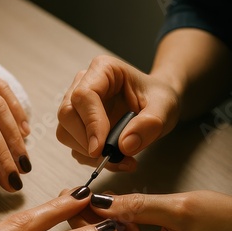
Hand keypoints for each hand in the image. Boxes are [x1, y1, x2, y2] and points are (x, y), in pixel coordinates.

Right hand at [57, 55, 180, 170]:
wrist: (156, 105)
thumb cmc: (159, 98)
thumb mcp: (165, 107)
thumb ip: (150, 123)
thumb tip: (125, 145)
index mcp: (103, 70)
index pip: (84, 96)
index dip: (90, 123)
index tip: (101, 148)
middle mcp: (83, 85)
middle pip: (67, 115)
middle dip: (85, 142)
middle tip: (110, 158)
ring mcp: (78, 107)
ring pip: (65, 133)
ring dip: (88, 154)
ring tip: (120, 160)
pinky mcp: (78, 126)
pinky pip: (75, 146)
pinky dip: (92, 160)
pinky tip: (115, 159)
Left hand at [68, 190, 231, 230]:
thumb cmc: (227, 223)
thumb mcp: (177, 209)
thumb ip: (135, 206)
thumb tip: (100, 203)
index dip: (85, 226)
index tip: (70, 204)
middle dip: (90, 221)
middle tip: (71, 197)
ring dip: (104, 220)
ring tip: (85, 197)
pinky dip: (122, 223)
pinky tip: (110, 206)